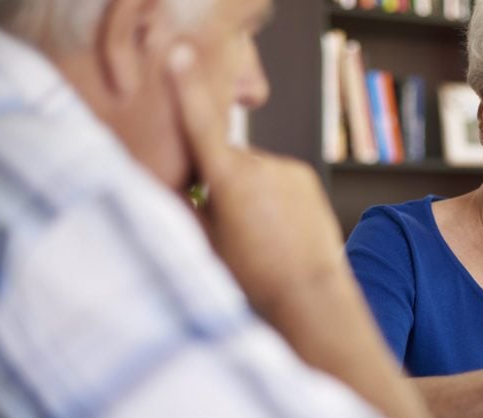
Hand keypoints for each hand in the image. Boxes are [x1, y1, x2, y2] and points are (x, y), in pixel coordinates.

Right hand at [166, 43, 341, 314]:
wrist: (310, 293)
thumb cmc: (253, 277)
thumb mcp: (207, 244)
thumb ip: (185, 209)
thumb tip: (172, 189)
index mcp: (229, 179)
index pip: (200, 126)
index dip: (185, 91)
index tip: (180, 58)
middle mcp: (260, 165)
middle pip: (225, 159)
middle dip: (220, 180)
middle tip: (229, 223)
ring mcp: (287, 169)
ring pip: (253, 169)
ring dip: (249, 188)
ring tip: (261, 233)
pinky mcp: (306, 177)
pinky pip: (278, 176)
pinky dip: (273, 193)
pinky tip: (279, 227)